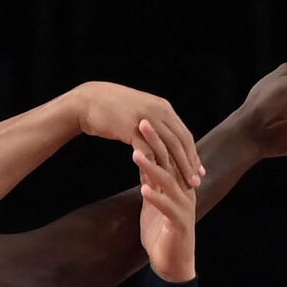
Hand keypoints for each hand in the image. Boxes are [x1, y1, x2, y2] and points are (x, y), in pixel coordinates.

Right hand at [70, 81, 203, 188]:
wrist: (88, 101)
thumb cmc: (112, 109)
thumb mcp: (140, 112)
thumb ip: (154, 124)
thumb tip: (164, 139)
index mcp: (164, 108)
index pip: (185, 134)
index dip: (193, 154)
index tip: (198, 170)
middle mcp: (159, 112)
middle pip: (180, 142)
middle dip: (189, 164)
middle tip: (196, 182)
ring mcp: (146, 119)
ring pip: (166, 148)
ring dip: (175, 168)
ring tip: (179, 185)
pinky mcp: (131, 128)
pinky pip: (146, 150)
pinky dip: (152, 167)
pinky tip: (154, 181)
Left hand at [133, 124, 196, 281]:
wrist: (173, 264)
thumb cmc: (161, 231)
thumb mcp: (152, 200)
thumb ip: (150, 179)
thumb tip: (142, 156)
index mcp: (178, 184)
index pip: (167, 154)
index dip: (155, 136)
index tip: (139, 118)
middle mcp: (185, 191)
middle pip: (170, 161)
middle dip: (155, 142)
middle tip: (141, 122)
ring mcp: (183, 207)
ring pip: (169, 182)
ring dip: (152, 167)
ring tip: (136, 153)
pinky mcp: (179, 224)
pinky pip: (167, 208)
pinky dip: (156, 198)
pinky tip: (144, 190)